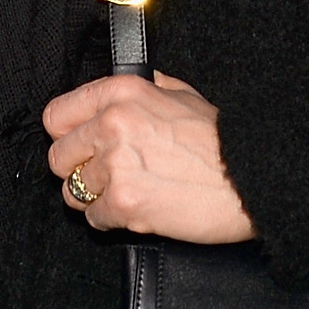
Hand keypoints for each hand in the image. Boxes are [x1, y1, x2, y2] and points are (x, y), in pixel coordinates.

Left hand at [43, 71, 254, 242]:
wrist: (252, 178)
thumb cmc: (222, 140)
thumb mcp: (182, 93)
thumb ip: (143, 88)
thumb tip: (116, 91)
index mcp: (122, 93)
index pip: (56, 116)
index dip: (67, 136)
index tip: (79, 147)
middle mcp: (113, 124)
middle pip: (58, 158)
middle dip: (79, 171)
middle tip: (106, 176)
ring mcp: (116, 165)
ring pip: (72, 193)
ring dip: (96, 199)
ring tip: (128, 193)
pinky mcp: (124, 203)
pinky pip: (94, 219)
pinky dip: (112, 220)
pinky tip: (139, 209)